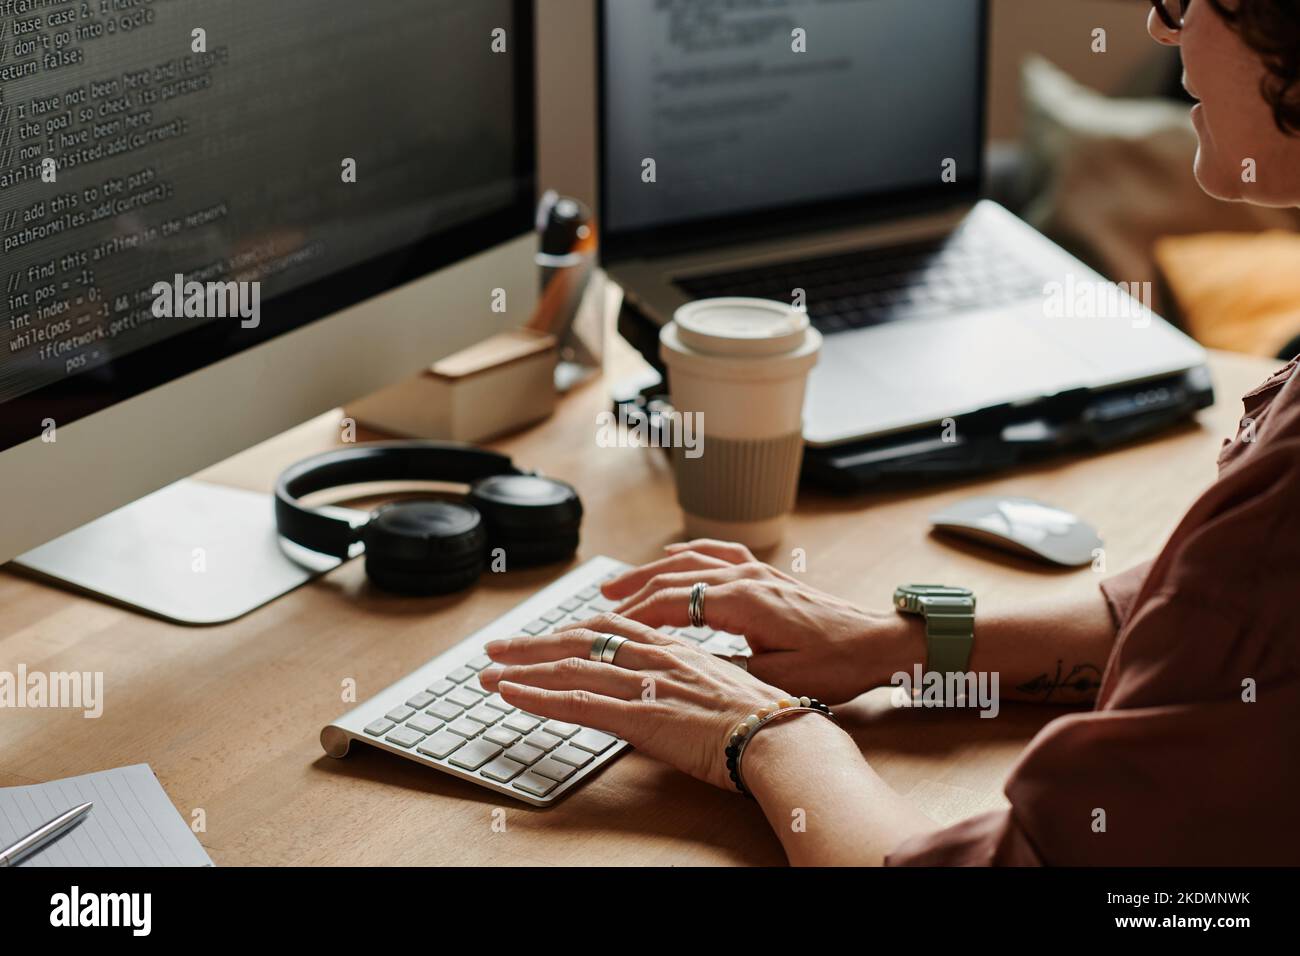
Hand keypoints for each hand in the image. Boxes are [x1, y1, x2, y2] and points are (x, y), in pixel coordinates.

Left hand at [481, 614, 792, 790]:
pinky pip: (576, 702)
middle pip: (580, 638)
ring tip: (486, 671)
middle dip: (534, 642)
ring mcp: (645, 683)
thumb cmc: (766, 720)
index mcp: (676, 648)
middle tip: (497, 646)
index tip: (545, 636)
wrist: (784, 738)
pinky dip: (537, 696)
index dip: (571, 630)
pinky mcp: (638, 714)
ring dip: (522, 668)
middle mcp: (655, 656)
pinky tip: (510, 694)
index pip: (610, 629)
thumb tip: (673, 699)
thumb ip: (689, 686)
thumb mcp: (724, 690)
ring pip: (570, 666)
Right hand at [601, 539, 922, 704]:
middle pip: (674, 576)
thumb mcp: (777, 678)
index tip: (607, 628)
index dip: (636, 616)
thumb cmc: (836, 665)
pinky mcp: (767, 573)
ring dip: (652, 569)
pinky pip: (718, 553)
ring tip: (619, 584)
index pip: (673, 602)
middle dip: (632, 589)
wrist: (880, 642)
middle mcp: (746, 577)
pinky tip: (672, 556)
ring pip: (691, 560)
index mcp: (744, 602)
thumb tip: (684, 667)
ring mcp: (757, 570)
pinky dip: (688, 553)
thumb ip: (728, 666)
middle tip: (598, 603)